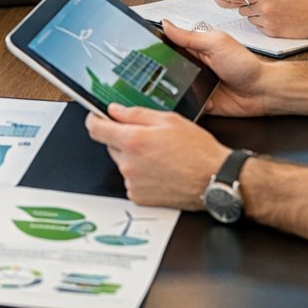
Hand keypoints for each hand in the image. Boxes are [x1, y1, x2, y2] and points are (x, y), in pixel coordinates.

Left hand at [85, 103, 228, 208]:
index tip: (96, 117)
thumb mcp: (168, 120)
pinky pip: (131, 179)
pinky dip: (140, 174)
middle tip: (148, 138)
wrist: (213, 179)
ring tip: (160, 156)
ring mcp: (133, 182)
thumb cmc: (197, 150)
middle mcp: (129, 164)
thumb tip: (115, 110)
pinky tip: (160, 170)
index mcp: (134, 141)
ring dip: (133, 158)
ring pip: (122, 163)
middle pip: (111, 146)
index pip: (96, 129)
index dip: (94, 120)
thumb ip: (136, 114)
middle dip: (123, 139)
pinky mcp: (139, 196)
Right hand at [159, 23, 271, 116]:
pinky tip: (192, 99)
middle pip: (168, 67)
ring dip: (174, 88)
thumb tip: (165, 23)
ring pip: (174, 86)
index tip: (145, 47)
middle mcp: (194, 66)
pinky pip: (185, 103)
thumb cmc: (245, 65)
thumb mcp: (216, 44)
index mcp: (196, 49)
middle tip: (164, 71)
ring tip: (180, 86)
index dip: (157, 46)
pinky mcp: (200, 101)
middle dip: (163, 70)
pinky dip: (185, 103)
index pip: (170, 45)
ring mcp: (196, 84)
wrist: (263, 92)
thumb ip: (189, 37)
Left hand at [234, 0, 307, 39]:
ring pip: (250, 19)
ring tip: (269, 12)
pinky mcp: (272, 32)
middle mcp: (264, 7)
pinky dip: (263, 24)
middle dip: (248, 6)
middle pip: (243, 8)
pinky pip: (259, 27)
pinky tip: (274, 19)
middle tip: (257, 5)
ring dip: (255, 16)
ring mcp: (267, 21)